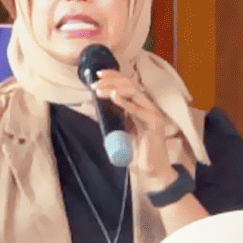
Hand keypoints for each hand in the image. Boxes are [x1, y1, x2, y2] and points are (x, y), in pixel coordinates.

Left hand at [93, 69, 175, 185]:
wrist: (152, 168)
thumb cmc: (137, 151)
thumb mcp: (117, 130)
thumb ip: (106, 117)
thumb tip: (88, 105)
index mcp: (139, 105)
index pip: (126, 83)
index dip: (113, 75)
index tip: (98, 74)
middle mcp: (146, 105)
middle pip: (129, 84)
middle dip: (111, 81)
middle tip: (95, 83)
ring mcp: (152, 113)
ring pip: (133, 92)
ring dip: (114, 89)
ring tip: (99, 91)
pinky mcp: (154, 122)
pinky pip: (138, 110)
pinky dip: (126, 102)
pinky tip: (114, 97)